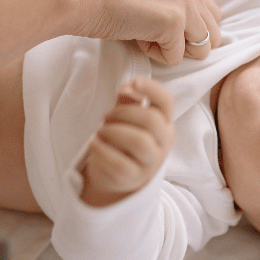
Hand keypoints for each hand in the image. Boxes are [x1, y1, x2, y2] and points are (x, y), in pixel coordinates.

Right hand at [67, 0, 220, 64]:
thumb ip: (173, 7)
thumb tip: (190, 37)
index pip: (211, 17)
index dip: (190, 32)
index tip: (162, 31)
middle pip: (213, 35)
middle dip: (188, 45)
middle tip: (156, 37)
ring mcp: (184, 5)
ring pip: (202, 48)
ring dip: (175, 50)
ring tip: (147, 36)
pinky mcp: (174, 23)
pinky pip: (176, 57)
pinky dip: (155, 55)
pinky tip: (136, 37)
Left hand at [80, 78, 173, 206]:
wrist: (115, 175)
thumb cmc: (122, 139)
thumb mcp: (125, 117)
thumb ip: (127, 100)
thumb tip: (128, 88)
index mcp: (164, 122)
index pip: (166, 102)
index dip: (153, 89)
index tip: (135, 81)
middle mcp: (163, 142)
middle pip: (151, 119)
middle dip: (124, 112)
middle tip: (106, 116)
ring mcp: (151, 162)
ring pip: (138, 141)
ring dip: (113, 131)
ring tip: (100, 131)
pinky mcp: (134, 178)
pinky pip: (120, 164)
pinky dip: (103, 151)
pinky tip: (93, 144)